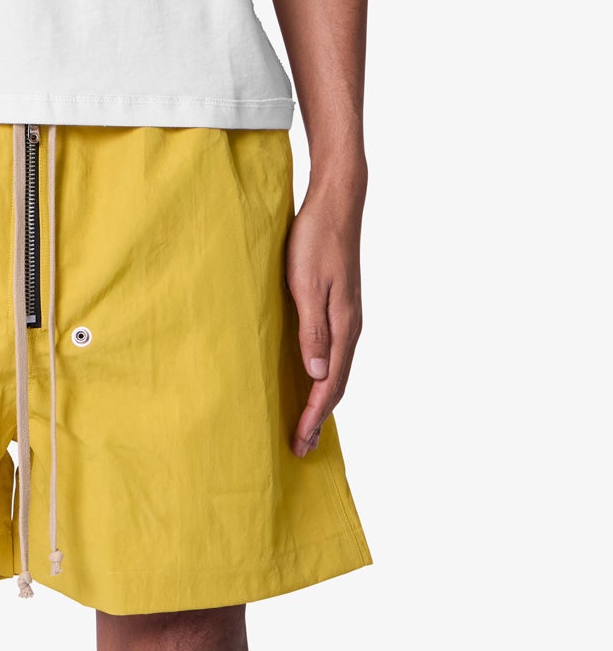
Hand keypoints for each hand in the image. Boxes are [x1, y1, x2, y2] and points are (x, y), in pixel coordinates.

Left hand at [285, 181, 363, 457]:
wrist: (337, 202)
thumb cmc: (316, 239)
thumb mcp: (308, 286)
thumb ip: (313, 330)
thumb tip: (317, 373)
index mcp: (344, 327)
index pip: (329, 385)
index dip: (314, 416)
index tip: (300, 442)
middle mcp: (350, 328)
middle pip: (336, 385)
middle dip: (318, 419)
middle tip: (301, 447)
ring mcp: (347, 319)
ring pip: (336, 372)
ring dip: (321, 402)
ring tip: (306, 426)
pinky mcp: (340, 310)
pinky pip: (333, 355)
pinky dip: (322, 379)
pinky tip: (311, 383)